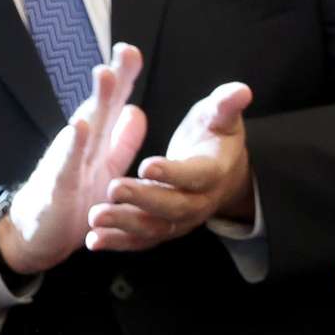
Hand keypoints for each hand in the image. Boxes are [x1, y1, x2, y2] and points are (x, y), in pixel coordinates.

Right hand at [0, 45, 147, 276]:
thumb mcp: (106, 169)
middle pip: (100, 106)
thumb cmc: (73, 199)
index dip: (123, 79)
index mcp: (97, 141)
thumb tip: (136, 110)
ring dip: (95, 100)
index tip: (132, 51)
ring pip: (85, 127)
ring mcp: (67, 162)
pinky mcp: (58, 185)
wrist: (38, 235)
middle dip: (113, 78)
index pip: (113, 105)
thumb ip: (122, 142)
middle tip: (126, 49)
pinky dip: (74, 144)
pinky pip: (67, 162)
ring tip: (104, 74)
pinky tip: (80, 125)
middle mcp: (81, 145)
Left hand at [88, 81, 254, 252]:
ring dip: (124, 225)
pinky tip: (92, 240)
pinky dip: (118, 243)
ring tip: (95, 217)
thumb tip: (242, 90)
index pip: (196, 176)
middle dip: (143, 200)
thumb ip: (226, 105)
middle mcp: (199, 203)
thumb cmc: (215, 139)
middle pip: (174, 207)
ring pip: (155, 229)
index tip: (147, 165)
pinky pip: (142, 241)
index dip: (173, 173)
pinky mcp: (164, 231)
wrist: (224, 176)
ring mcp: (181, 221)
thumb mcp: (220, 118)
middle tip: (114, 188)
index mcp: (213, 173)